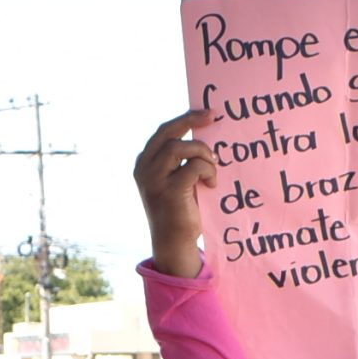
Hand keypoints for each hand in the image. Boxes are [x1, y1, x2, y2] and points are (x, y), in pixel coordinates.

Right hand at [134, 110, 217, 279]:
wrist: (174, 244)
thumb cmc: (180, 211)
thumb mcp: (176, 180)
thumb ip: (181, 160)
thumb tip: (203, 133)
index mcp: (144, 163)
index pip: (164, 131)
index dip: (185, 119)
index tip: (206, 114)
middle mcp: (144, 168)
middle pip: (169, 132)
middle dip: (192, 120)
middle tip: (213, 118)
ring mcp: (154, 180)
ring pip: (180, 147)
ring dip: (203, 154)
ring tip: (213, 168)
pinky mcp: (169, 191)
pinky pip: (194, 167)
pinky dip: (207, 171)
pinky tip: (211, 184)